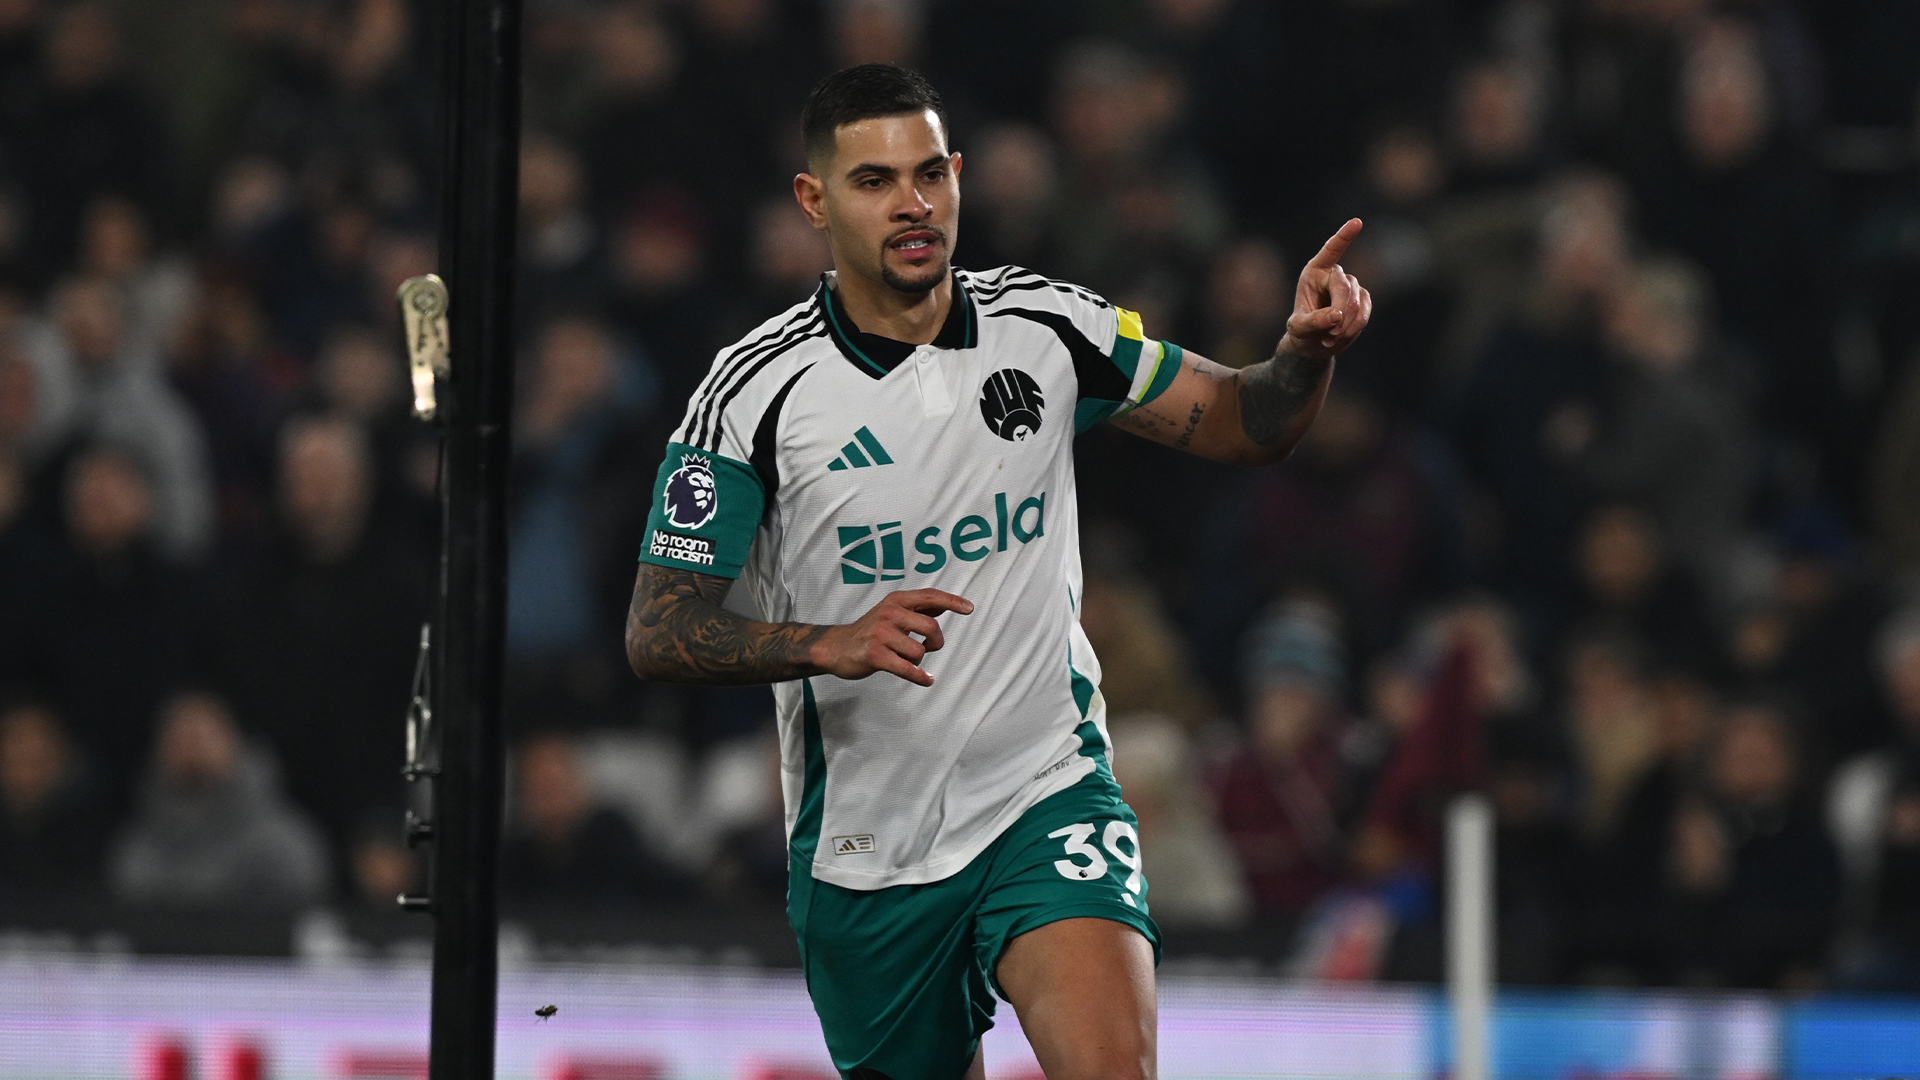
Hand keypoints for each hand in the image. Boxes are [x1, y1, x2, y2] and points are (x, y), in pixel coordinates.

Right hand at [811, 589, 973, 685]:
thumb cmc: (869, 631)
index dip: (952, 601)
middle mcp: (889, 613)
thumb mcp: (891, 612)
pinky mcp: (875, 655)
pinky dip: (920, 677)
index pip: (930, 596)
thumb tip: (946, 603)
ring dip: (917, 660)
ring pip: (919, 651)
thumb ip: (918, 608)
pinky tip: (926, 679)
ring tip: (905, 659)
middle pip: (931, 627)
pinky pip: (907, 669)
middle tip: (928, 647)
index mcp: (896, 600)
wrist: (836, 647)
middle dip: (935, 642)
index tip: (969, 608)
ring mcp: (881, 634)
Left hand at [1279, 218, 1372, 360]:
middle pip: (1345, 287)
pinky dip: (1354, 327)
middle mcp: (1334, 274)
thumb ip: (1315, 321)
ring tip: (1329, 338)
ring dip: (1345, 325)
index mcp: (1314, 271)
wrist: (1314, 344)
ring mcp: (1351, 286)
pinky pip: (1365, 312)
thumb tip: (1337, 315)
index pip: (1331, 250)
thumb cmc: (1302, 331)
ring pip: (1356, 302)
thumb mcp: (1299, 328)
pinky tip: (1340, 336)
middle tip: (1330, 334)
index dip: (1344, 236)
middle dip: (1340, 311)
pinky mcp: (1363, 299)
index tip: (1357, 222)